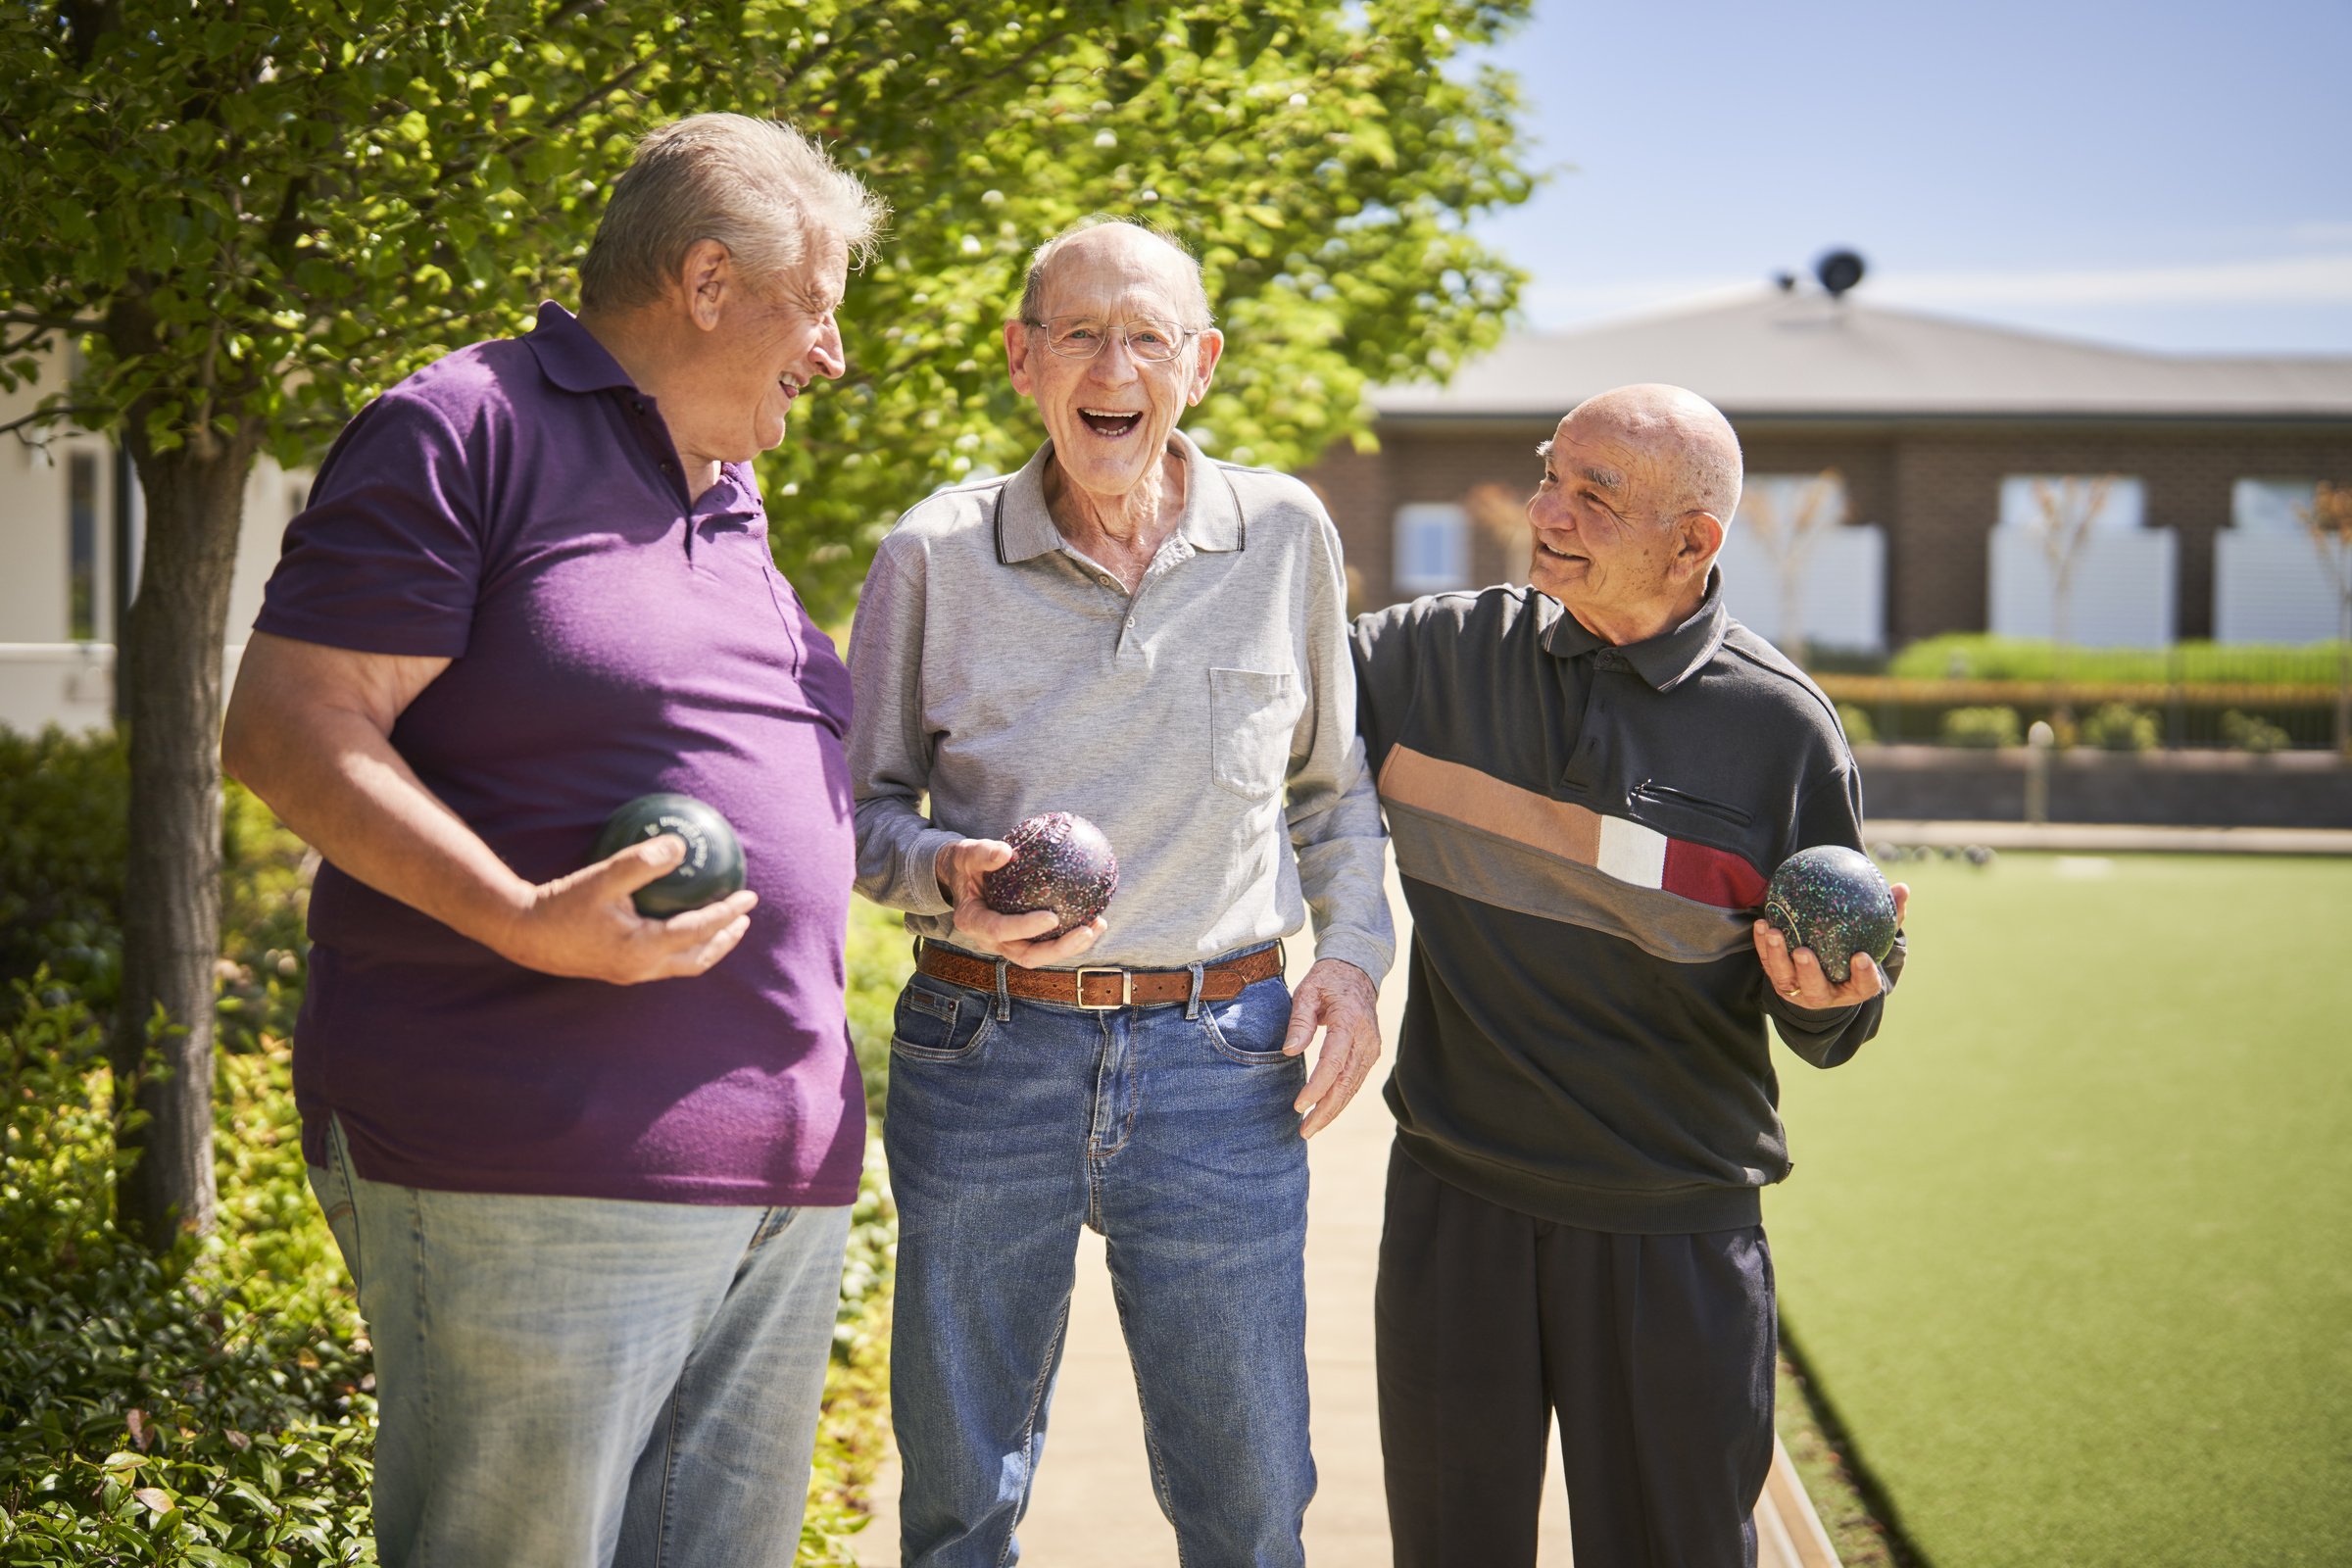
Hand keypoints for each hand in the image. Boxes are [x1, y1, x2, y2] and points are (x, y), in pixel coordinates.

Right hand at [495, 834, 759, 983]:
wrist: (522, 934)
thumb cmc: (561, 903)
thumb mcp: (602, 877)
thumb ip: (643, 862)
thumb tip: (681, 846)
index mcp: (642, 949)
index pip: (699, 931)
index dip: (727, 913)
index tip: (749, 896)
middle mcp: (641, 968)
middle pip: (698, 958)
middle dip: (725, 939)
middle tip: (744, 917)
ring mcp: (629, 974)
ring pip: (682, 964)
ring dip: (707, 946)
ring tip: (723, 925)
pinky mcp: (618, 970)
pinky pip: (663, 961)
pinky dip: (682, 946)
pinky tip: (679, 925)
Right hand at [935, 837, 1105, 966]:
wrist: (963, 878)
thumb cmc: (966, 864)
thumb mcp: (966, 853)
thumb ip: (982, 853)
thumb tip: (1005, 851)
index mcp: (973, 922)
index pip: (1000, 930)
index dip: (1026, 928)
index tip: (1053, 917)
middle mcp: (990, 939)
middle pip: (1026, 955)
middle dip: (1058, 949)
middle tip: (1086, 930)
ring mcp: (1008, 943)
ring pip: (1041, 955)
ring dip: (1071, 946)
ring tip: (1097, 925)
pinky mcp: (1022, 939)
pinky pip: (1047, 942)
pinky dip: (1071, 934)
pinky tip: (1095, 918)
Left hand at [1283, 958, 1382, 1137]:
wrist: (1357, 970)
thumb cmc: (1327, 980)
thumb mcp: (1307, 991)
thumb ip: (1299, 1021)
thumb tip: (1290, 1051)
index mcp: (1349, 1021)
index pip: (1334, 1062)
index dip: (1317, 1087)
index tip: (1299, 1105)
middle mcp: (1365, 1038)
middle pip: (1347, 1082)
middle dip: (1326, 1110)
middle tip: (1305, 1129)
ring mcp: (1371, 1047)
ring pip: (1353, 1086)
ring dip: (1333, 1109)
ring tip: (1311, 1127)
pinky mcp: (1371, 1053)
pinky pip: (1356, 1081)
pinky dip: (1341, 1098)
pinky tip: (1325, 1111)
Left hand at [1753, 883, 1908, 1008]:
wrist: (1829, 975)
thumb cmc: (1856, 953)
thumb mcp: (1874, 938)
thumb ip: (1890, 917)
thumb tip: (1902, 888)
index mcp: (1855, 988)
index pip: (1865, 986)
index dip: (1864, 975)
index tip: (1861, 957)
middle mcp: (1826, 995)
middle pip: (1816, 989)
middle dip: (1808, 972)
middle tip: (1802, 951)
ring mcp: (1799, 990)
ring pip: (1785, 979)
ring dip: (1776, 957)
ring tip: (1773, 933)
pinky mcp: (1779, 980)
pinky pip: (1767, 963)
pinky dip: (1762, 944)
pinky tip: (1762, 923)